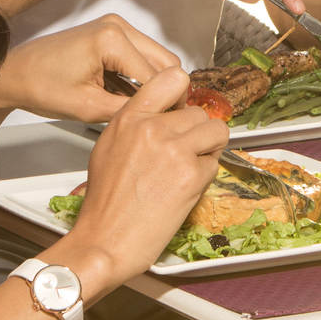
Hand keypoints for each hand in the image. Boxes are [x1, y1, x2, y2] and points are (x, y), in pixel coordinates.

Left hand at [0, 14, 177, 123]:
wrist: (14, 74)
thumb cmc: (41, 87)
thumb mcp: (89, 108)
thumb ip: (130, 109)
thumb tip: (161, 115)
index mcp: (112, 40)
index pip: (159, 75)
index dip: (166, 103)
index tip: (166, 125)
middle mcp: (118, 25)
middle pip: (165, 62)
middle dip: (165, 91)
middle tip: (157, 119)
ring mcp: (115, 26)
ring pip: (155, 59)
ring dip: (151, 84)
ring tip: (138, 109)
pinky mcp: (111, 33)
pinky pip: (140, 56)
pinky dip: (138, 77)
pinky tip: (124, 97)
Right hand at [58, 67, 225, 294]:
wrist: (104, 241)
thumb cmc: (104, 203)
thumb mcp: (109, 148)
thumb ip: (138, 124)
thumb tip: (167, 115)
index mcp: (130, 118)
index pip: (172, 78)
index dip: (184, 94)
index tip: (184, 108)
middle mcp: (152, 128)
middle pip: (199, 113)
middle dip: (197, 133)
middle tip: (183, 155)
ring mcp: (174, 150)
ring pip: (216, 132)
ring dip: (209, 149)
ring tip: (189, 168)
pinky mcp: (192, 175)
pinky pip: (215, 164)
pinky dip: (205, 176)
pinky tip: (184, 189)